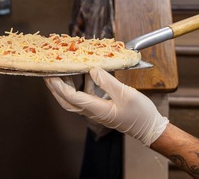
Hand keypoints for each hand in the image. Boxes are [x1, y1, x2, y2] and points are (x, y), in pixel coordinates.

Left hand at [45, 67, 167, 145]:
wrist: (150, 128)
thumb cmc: (140, 114)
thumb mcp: (125, 94)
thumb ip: (107, 81)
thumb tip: (92, 70)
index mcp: (96, 109)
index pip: (71, 97)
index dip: (59, 85)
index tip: (51, 73)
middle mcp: (93, 111)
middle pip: (66, 101)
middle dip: (55, 87)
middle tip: (48, 73)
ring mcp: (96, 110)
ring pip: (74, 99)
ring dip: (66, 85)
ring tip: (62, 70)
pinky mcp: (102, 108)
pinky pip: (86, 96)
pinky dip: (82, 85)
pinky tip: (85, 73)